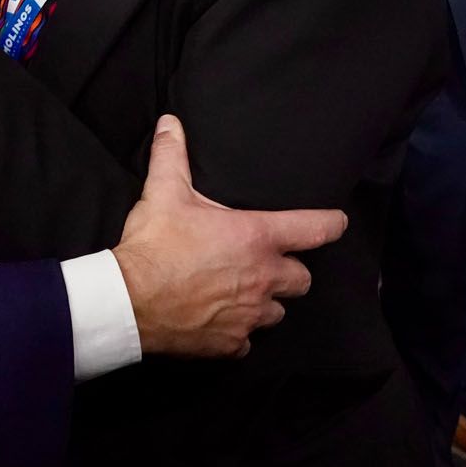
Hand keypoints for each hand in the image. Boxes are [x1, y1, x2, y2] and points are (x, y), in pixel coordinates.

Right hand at [113, 116, 346, 357]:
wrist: (128, 301)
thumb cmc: (154, 244)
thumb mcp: (163, 192)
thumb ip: (173, 155)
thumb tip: (171, 123)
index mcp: (255, 237)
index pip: (314, 229)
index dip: (330, 224)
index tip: (336, 222)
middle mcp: (263, 278)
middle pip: (302, 278)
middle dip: (290, 270)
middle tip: (266, 262)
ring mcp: (250, 315)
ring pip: (277, 312)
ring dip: (266, 301)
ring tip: (241, 292)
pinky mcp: (231, 343)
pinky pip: (247, 340)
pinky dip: (238, 331)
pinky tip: (218, 320)